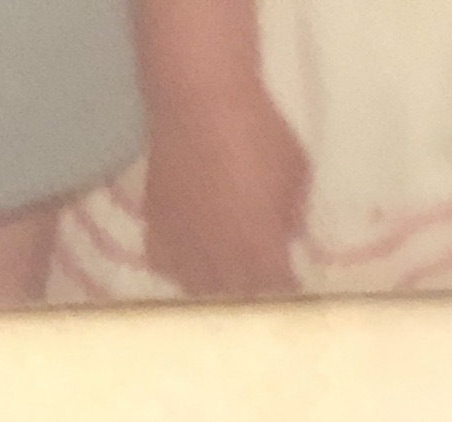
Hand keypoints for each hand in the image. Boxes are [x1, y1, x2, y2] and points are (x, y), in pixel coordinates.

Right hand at [135, 0, 307, 293]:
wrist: (197, 97)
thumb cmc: (257, 129)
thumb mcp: (295, 171)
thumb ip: (294, 211)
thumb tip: (288, 234)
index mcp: (263, 246)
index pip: (279, 288)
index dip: (287, 284)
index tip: (291, 277)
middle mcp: (223, 255)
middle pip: (240, 294)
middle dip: (252, 288)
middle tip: (258, 275)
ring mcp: (186, 241)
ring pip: (200, 288)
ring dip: (214, 285)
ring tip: (222, 274)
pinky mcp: (156, 223)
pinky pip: (164, 263)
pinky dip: (177, 266)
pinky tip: (187, 256)